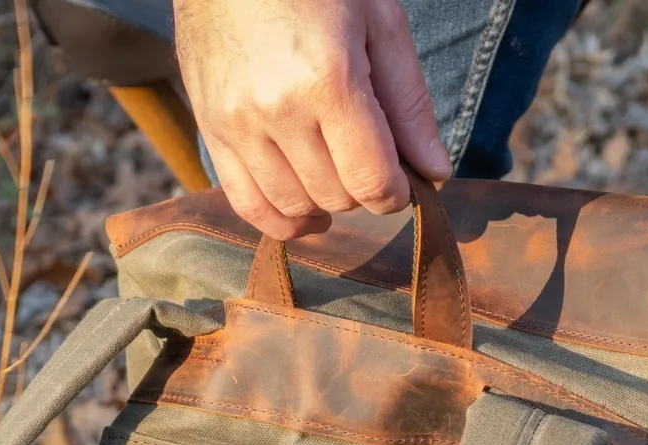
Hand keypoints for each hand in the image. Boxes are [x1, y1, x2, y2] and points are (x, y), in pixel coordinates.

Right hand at [172, 0, 451, 238]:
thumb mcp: (378, 21)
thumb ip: (407, 102)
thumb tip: (435, 172)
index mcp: (328, 80)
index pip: (372, 181)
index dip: (396, 192)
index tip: (402, 181)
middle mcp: (278, 110)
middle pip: (336, 197)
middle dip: (361, 190)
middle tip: (367, 159)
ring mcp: (238, 125)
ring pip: (294, 207)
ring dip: (324, 203)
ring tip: (336, 175)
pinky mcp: (212, 131)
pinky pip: (248, 205)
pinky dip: (281, 220)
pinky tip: (305, 214)